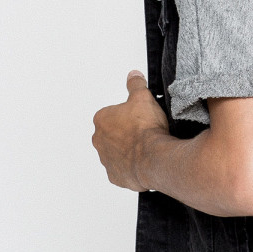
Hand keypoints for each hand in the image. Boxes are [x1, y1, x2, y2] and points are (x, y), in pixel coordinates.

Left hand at [91, 70, 169, 190]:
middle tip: (143, 132)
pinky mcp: (115, 176)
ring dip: (127, 150)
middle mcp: (99, 140)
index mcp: (102, 120)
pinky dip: (130, 167)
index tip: (139, 117)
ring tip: (146, 147)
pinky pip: (121, 170)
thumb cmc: (146, 129)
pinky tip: (143, 161)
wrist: (153, 157)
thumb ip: (136, 85)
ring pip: (115, 152)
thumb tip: (133, 75)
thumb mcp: (143, 98)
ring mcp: (106, 160)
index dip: (128, 114)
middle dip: (125, 133)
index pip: (112, 114)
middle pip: (112, 133)